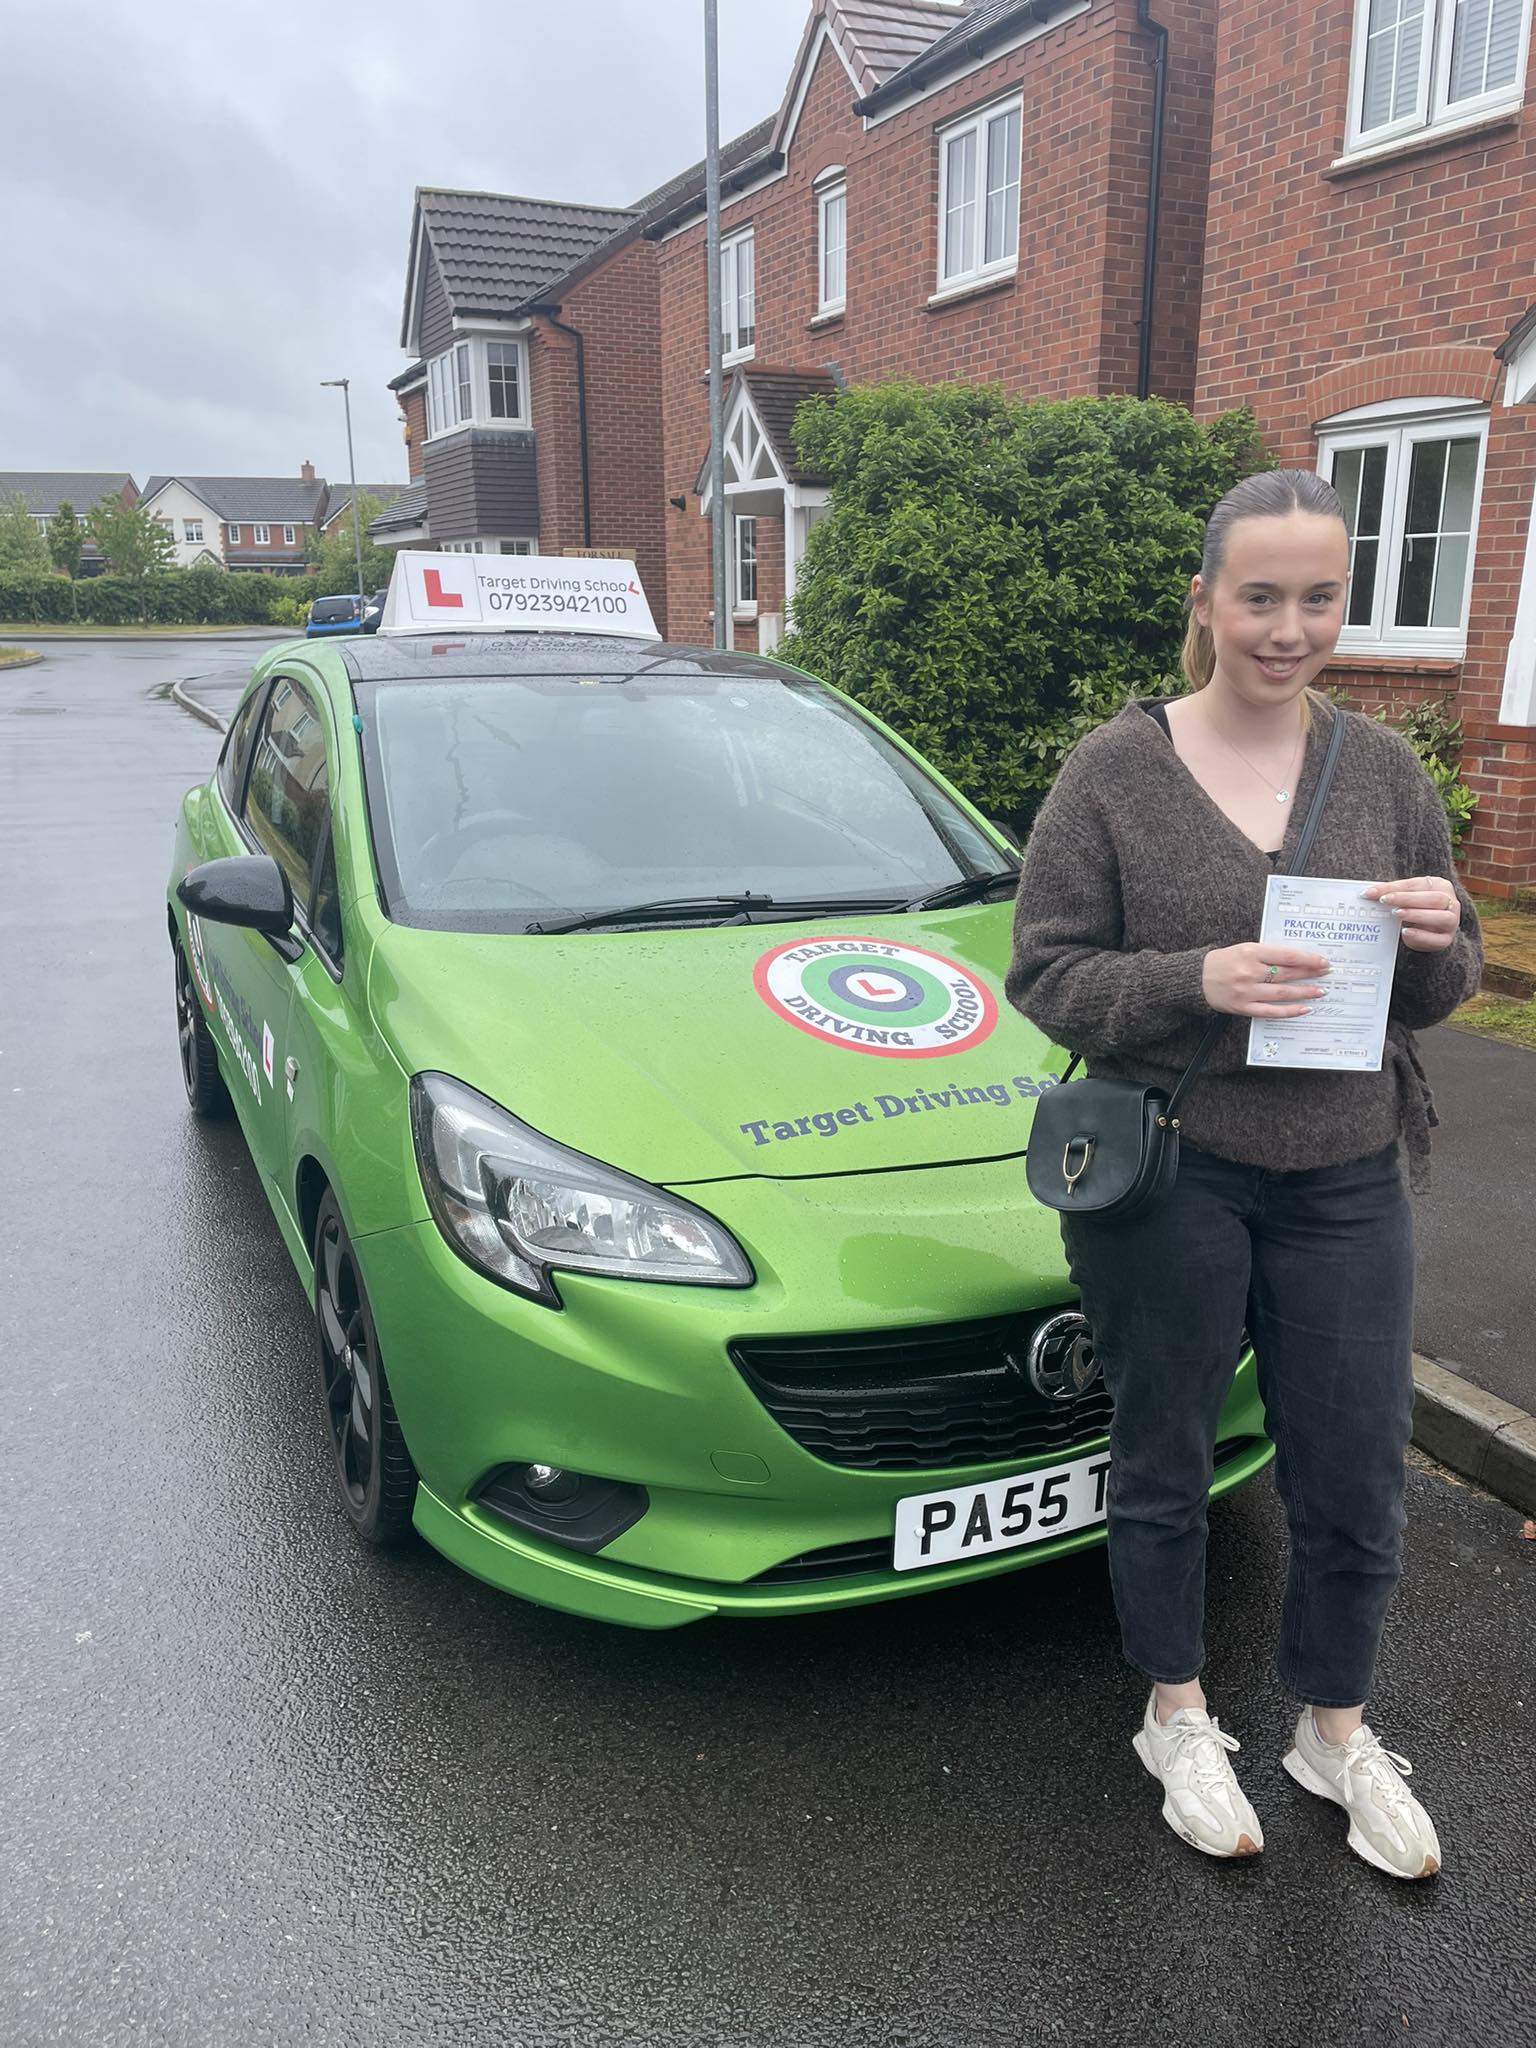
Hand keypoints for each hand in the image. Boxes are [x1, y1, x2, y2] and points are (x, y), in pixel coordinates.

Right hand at [1201, 942, 1329, 1018]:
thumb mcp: (1244, 949)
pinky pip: (1271, 1011)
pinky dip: (1289, 1011)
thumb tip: (1298, 960)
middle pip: (1287, 974)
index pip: (1287, 956)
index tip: (1323, 961)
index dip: (1308, 959)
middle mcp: (1249, 972)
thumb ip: (1268, 954)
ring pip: (1282, 993)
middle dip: (1310, 974)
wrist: (1196, 978)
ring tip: (1320, 991)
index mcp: (1250, 952)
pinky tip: (1304, 1008)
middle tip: (1327, 974)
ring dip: (1304, 992)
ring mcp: (1246, 991)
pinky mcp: (1242, 1007)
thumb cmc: (1223, 961)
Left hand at [1363, 876, 1461, 952]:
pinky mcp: (1446, 940)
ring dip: (1417, 915)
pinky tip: (1406, 932)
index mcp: (1440, 886)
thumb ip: (1392, 894)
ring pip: (1441, 917)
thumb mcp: (1405, 899)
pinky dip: (1421, 935)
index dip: (1394, 887)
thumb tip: (1368, 893)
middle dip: (1407, 899)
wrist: (1427, 932)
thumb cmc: (1415, 909)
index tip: (1372, 892)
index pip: (1416, 885)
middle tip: (1385, 900)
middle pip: (1433, 898)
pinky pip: (1437, 939)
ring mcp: (1452, 922)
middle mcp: (1450, 903)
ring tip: (1397, 914)